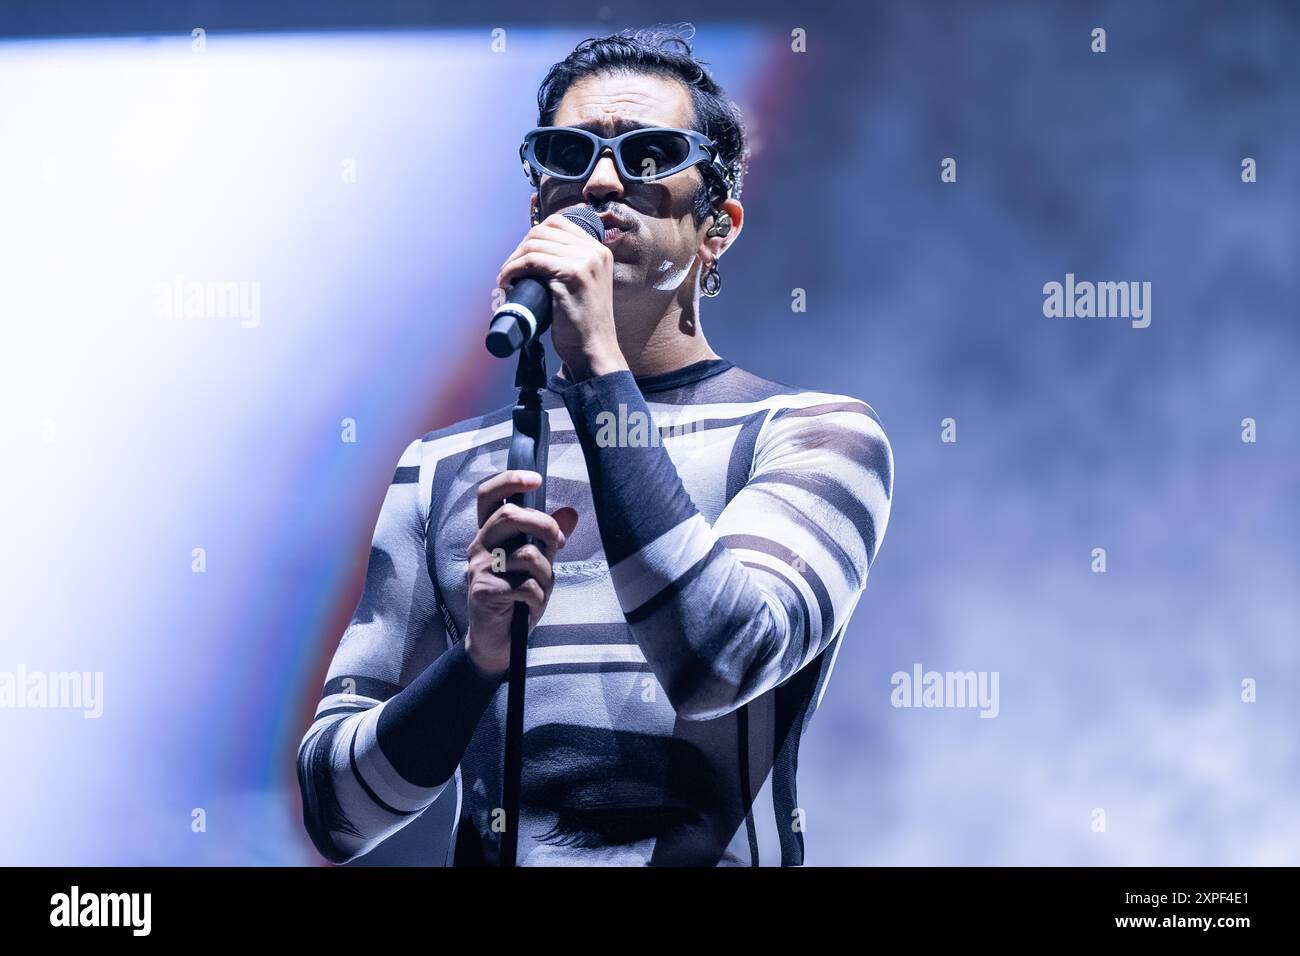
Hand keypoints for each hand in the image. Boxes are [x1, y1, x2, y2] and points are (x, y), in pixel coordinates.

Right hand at [464, 470, 579, 677]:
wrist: (496, 641)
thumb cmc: (516, 598)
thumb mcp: (538, 565)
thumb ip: (549, 539)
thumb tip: (571, 513)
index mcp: (489, 535)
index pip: (488, 496)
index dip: (509, 481)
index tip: (536, 478)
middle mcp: (479, 547)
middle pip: (510, 516)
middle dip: (544, 525)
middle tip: (559, 542)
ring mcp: (479, 569)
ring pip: (527, 555)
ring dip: (546, 574)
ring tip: (540, 589)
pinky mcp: (484, 592)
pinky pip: (527, 586)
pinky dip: (539, 599)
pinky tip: (530, 607)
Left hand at [496, 211, 628, 379]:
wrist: (593, 351)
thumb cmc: (582, 326)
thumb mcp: (583, 286)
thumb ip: (570, 266)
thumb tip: (534, 253)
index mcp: (599, 251)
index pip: (559, 223)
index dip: (533, 236)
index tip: (521, 256)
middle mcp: (595, 252)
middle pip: (544, 231)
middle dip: (520, 247)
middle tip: (510, 269)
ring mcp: (586, 261)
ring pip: (535, 245)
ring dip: (512, 260)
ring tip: (506, 277)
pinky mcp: (573, 274)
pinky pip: (532, 261)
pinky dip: (513, 269)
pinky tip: (506, 281)